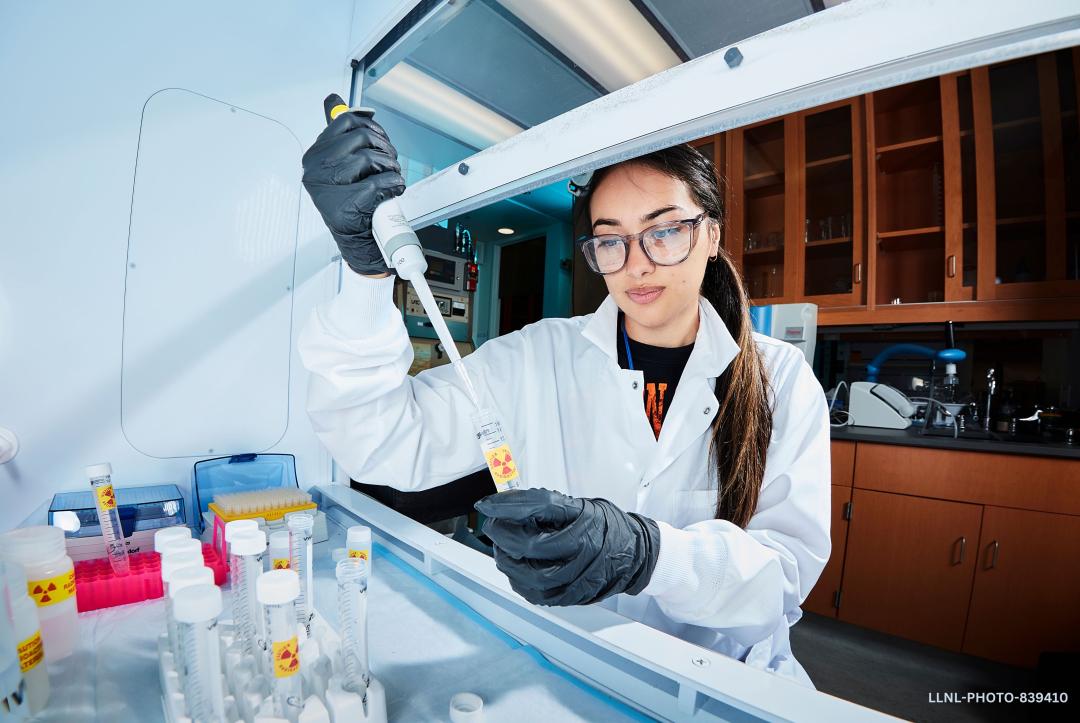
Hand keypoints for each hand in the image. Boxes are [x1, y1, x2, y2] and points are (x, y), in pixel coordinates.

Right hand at [302, 110, 405, 274]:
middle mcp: (316, 170)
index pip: (346, 122)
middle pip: (361, 138)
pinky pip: (380, 182)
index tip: (380, 140)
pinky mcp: (346, 204)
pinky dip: (394, 185)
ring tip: (390, 180)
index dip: (371, 128)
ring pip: (370, 158)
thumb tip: (333, 99)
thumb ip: (338, 132)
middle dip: (384, 149)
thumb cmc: (351, 204)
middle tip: (389, 164)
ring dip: (389, 168)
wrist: (356, 243)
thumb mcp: (340, 165)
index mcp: (315, 156)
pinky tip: (392, 191)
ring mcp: (329, 187)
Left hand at [475, 488, 659, 606]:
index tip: (486, 504)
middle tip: (493, 527)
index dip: (507, 506)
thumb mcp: (579, 505)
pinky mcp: (574, 596)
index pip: (537, 508)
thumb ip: (545, 506)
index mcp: (582, 520)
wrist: (635, 554)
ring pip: (530, 575)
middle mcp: (582, 549)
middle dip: (502, 535)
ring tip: (500, 549)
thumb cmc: (605, 526)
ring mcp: (578, 577)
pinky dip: (518, 582)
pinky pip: (537, 595)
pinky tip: (514, 570)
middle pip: (529, 546)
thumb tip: (507, 504)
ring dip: (506, 562)